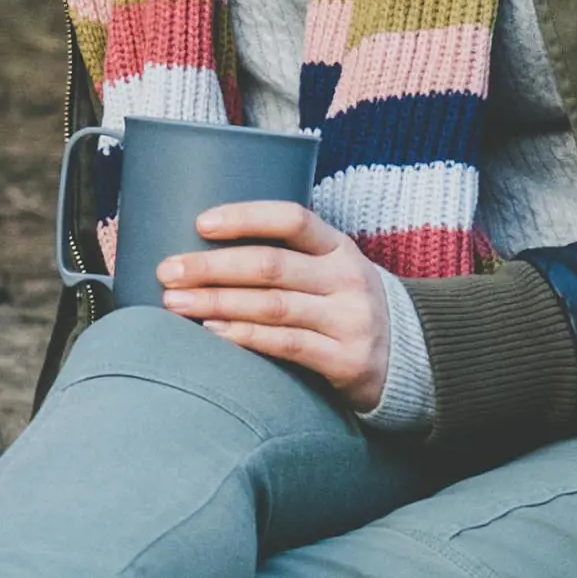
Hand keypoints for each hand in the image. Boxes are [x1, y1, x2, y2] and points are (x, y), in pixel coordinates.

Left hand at [159, 198, 394, 416]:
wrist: (407, 359)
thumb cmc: (343, 306)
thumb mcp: (329, 270)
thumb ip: (286, 257)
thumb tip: (202, 246)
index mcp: (340, 247)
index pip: (292, 219)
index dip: (245, 217)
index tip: (200, 223)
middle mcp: (348, 279)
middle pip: (271, 266)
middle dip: (212, 267)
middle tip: (168, 271)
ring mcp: (350, 320)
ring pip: (272, 306)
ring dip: (217, 302)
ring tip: (175, 302)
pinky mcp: (346, 360)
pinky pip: (286, 345)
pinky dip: (244, 336)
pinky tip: (212, 331)